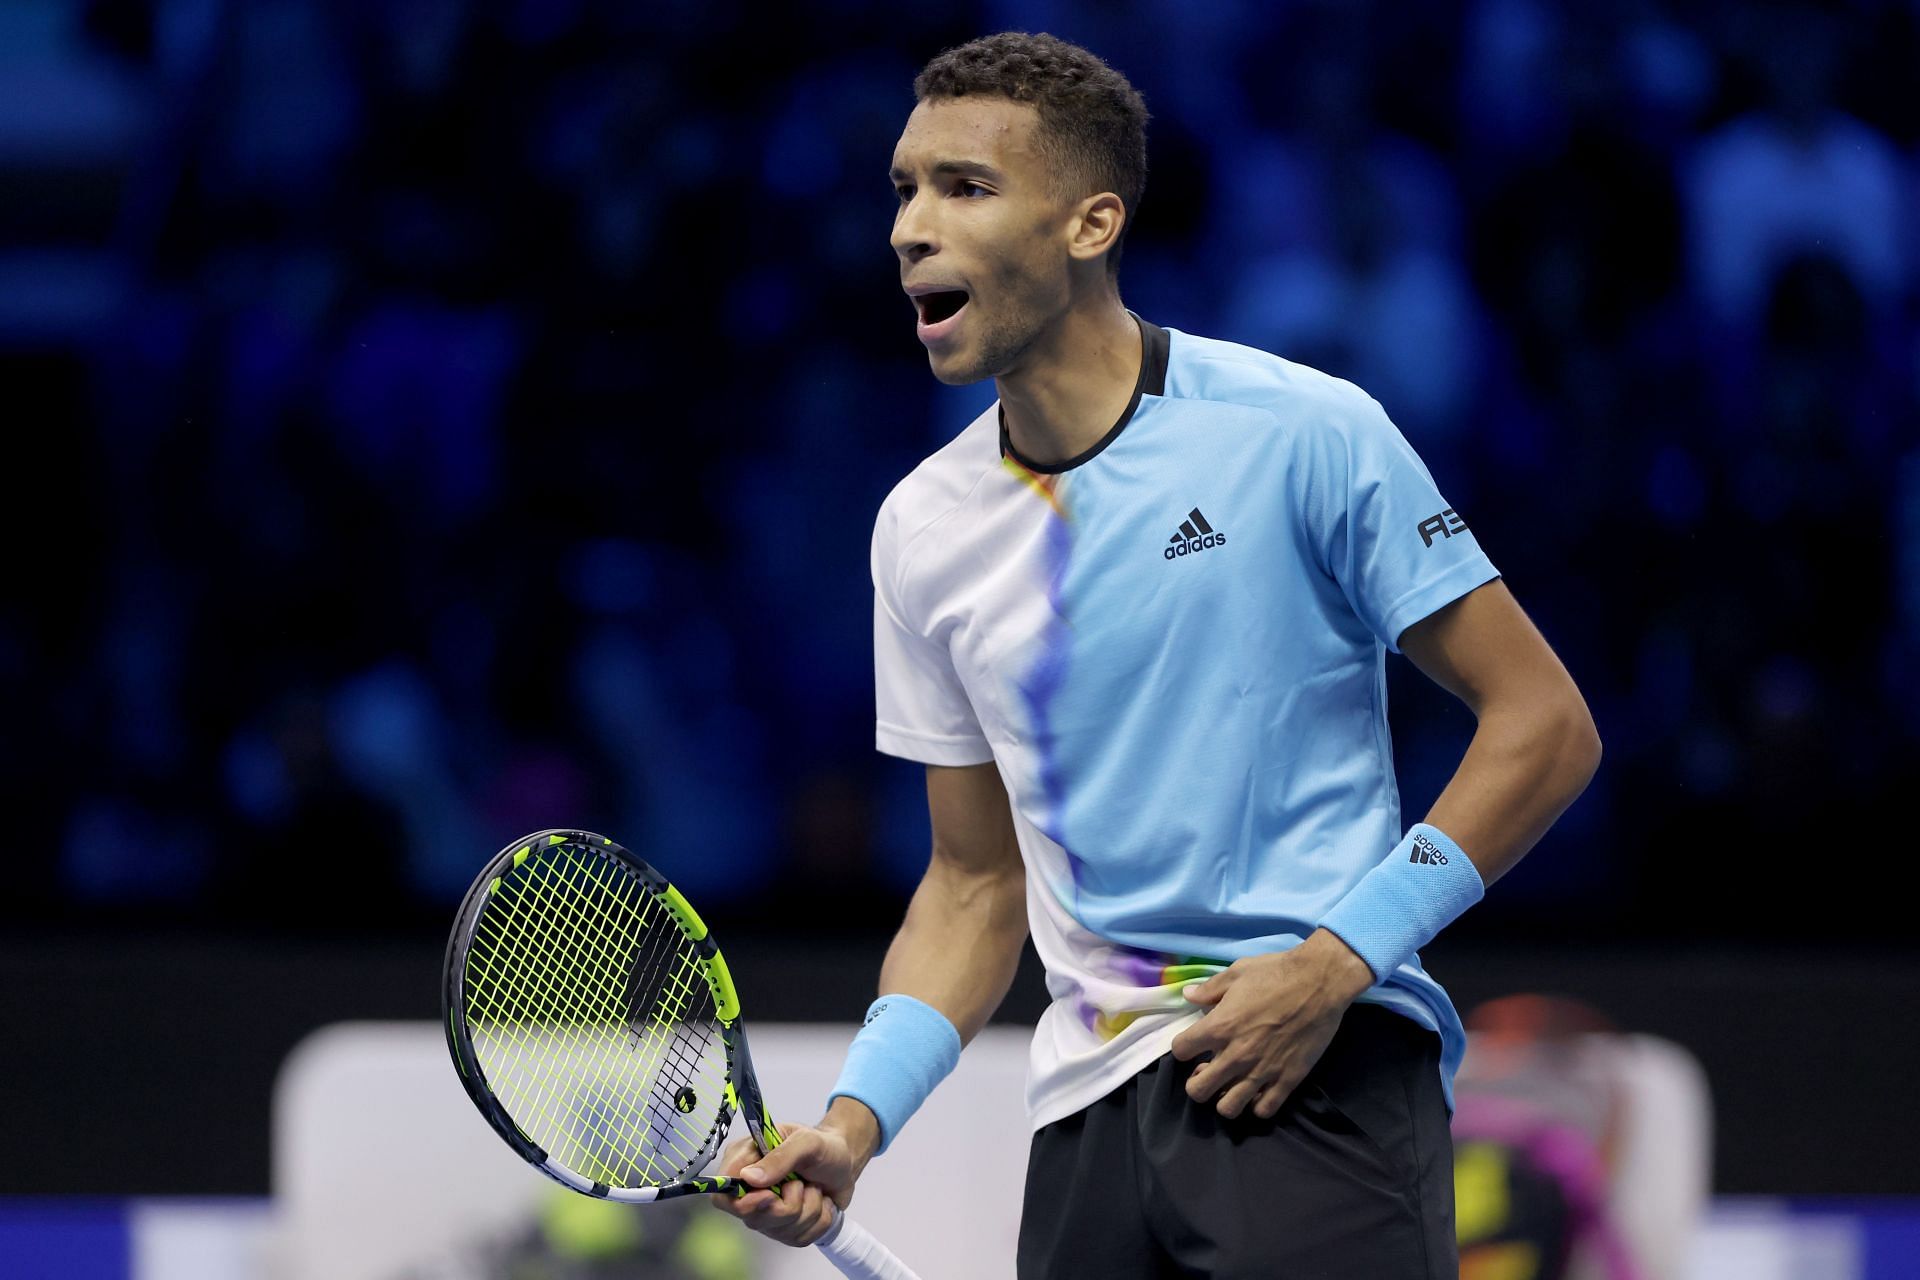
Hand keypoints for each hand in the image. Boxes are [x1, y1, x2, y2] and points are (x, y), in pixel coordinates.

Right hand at [708, 1099, 878, 1246]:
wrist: (845, 1161)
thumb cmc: (823, 1146)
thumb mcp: (806, 1141)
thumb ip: (780, 1157)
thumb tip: (748, 1177)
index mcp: (744, 1162)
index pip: (722, 1196)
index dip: (743, 1203)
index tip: (769, 1196)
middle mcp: (750, 1191)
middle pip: (753, 1219)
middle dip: (787, 1205)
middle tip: (802, 1182)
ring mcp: (768, 1213)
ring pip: (781, 1230)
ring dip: (808, 1208)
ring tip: (813, 1187)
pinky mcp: (787, 1229)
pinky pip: (800, 1238)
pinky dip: (818, 1219)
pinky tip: (819, 1201)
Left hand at [1168, 930, 1373, 1120]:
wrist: (1320, 982)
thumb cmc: (1276, 973)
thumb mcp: (1237, 972)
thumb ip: (1210, 989)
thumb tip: (1188, 996)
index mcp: (1219, 1027)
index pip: (1181, 1050)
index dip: (1184, 1047)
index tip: (1193, 1044)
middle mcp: (1236, 1055)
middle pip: (1198, 1090)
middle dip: (1197, 1083)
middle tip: (1208, 1070)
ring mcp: (1262, 1072)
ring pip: (1229, 1108)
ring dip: (1224, 1099)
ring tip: (1231, 1085)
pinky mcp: (1288, 1080)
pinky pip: (1264, 1110)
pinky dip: (1257, 1105)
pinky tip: (1258, 1091)